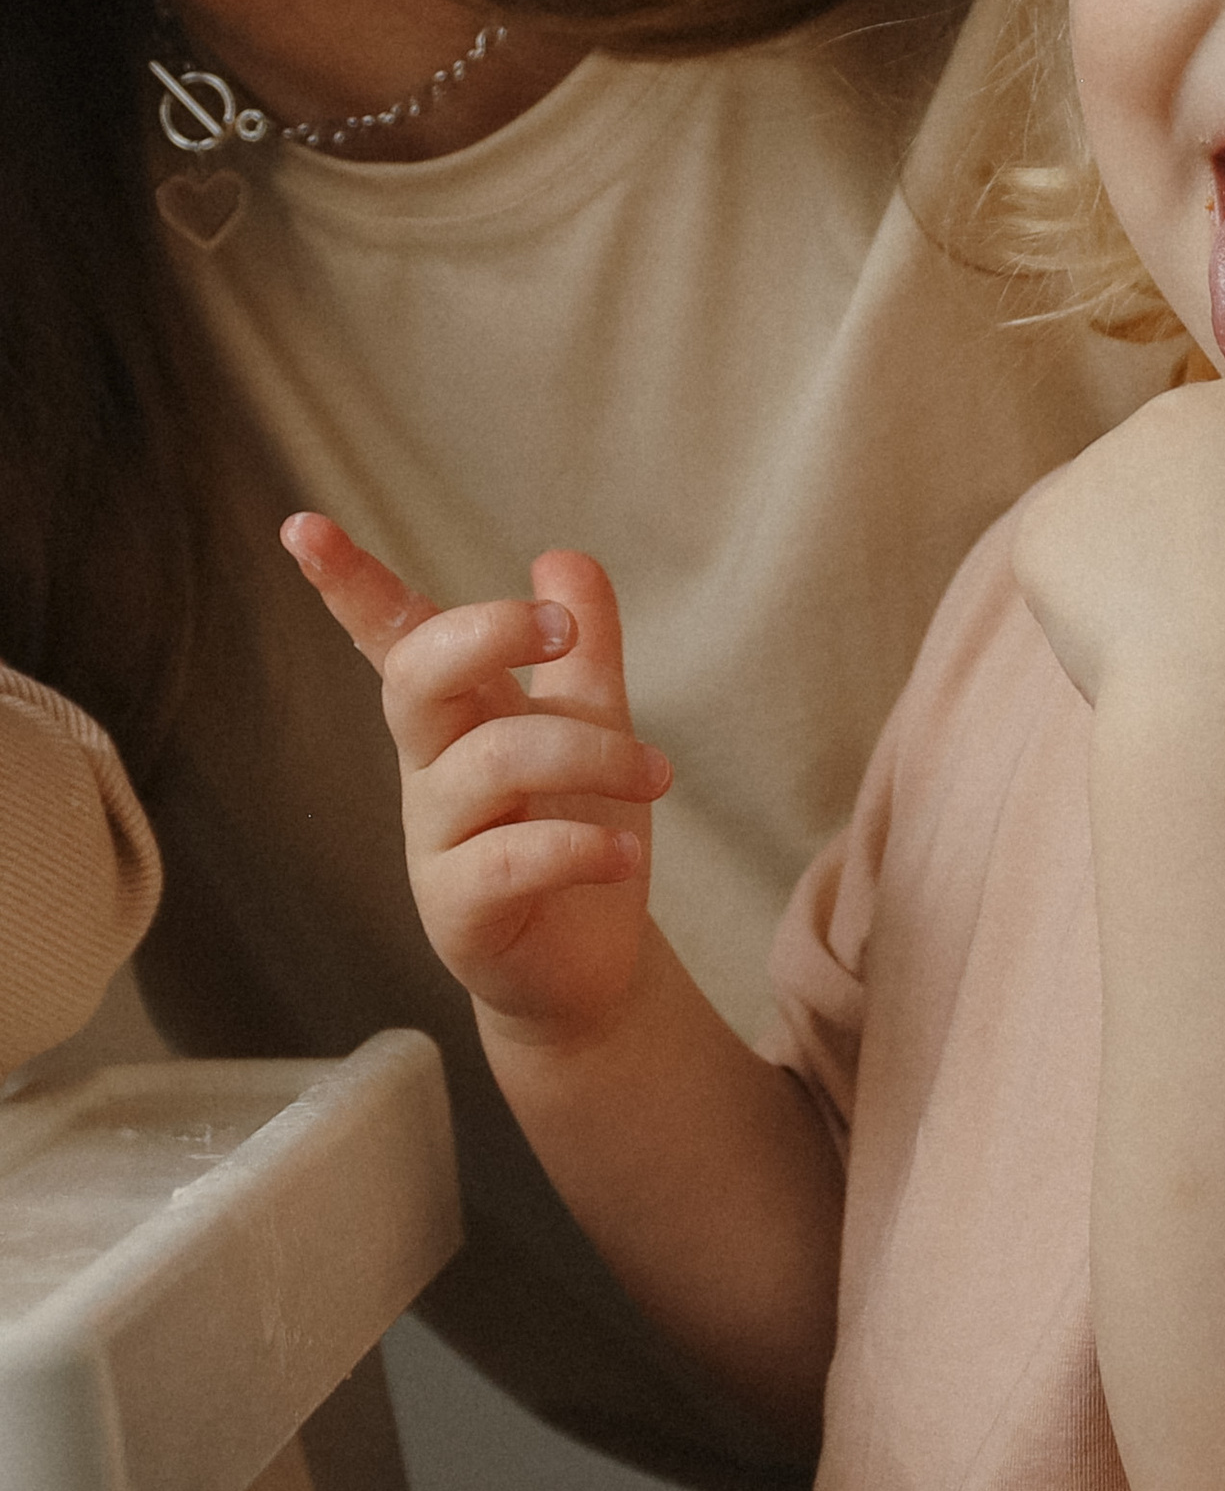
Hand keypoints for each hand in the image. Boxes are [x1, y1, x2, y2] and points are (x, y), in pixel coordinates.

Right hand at [282, 511, 669, 1045]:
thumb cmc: (575, 829)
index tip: (301, 524)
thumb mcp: (592, 722)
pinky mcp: (459, 913)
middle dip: (487, 634)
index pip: (393, 638)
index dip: (348, 584)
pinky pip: (509, 860)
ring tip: (657, 775)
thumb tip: (562, 555)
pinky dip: (578, 847)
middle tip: (565, 632)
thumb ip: (585, 644)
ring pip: (490, 762)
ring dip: (593, 754)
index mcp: (457, 715)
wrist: (590, 966)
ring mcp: (436, 843)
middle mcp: (431, 771)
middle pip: (418, 678)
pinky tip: (623, 855)